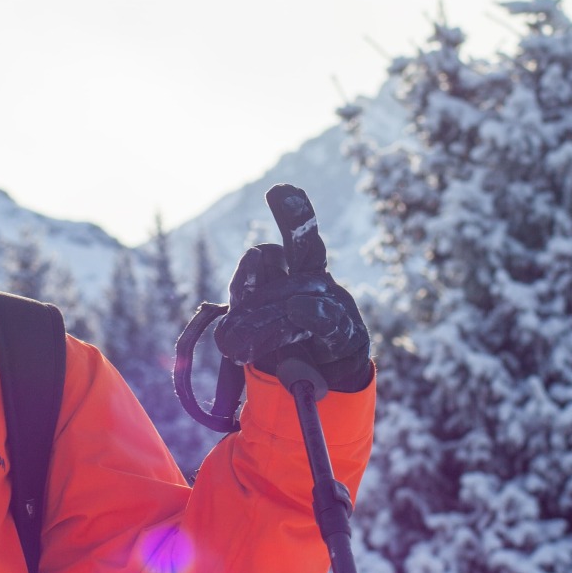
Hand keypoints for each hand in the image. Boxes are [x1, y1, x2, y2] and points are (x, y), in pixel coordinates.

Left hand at [213, 184, 370, 392]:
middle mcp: (314, 281)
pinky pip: (328, 322)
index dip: (289, 215)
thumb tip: (225, 330)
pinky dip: (313, 314)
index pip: (283, 244)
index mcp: (292, 272)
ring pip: (301, 291)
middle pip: (306, 244)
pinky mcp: (347, 336)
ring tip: (244, 332)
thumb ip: (242, 318)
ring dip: (270, 307)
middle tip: (281, 192)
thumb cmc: (282, 347)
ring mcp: (333, 305)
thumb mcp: (252, 330)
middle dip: (296, 216)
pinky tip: (299, 308)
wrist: (317, 382)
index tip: (279, 190)